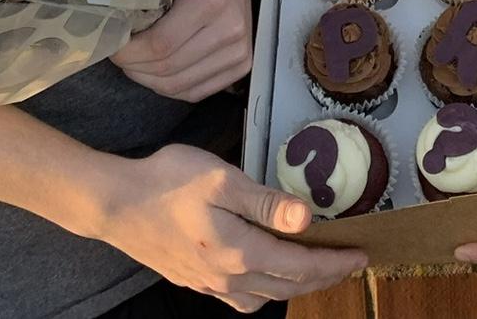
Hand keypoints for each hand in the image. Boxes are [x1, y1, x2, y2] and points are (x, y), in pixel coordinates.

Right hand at [89, 143, 366, 312]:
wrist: (115, 203)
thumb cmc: (168, 181)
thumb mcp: (223, 180)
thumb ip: (266, 203)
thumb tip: (307, 220)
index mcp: (240, 251)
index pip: (300, 264)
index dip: (334, 262)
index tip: (361, 254)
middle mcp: (228, 276)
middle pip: (287, 286)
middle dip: (322, 277)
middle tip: (349, 263)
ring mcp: (208, 283)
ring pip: (264, 296)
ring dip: (294, 287)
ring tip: (313, 269)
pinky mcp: (193, 280)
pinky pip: (239, 297)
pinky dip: (263, 291)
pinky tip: (263, 276)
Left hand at [111, 0, 252, 100]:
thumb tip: (105, 10)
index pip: (160, 44)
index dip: (128, 51)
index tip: (112, 44)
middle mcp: (231, 28)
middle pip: (167, 68)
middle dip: (134, 66)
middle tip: (120, 53)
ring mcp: (239, 51)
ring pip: (177, 85)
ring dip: (148, 78)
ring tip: (136, 60)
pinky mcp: (241, 66)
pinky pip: (192, 92)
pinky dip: (168, 86)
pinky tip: (157, 68)